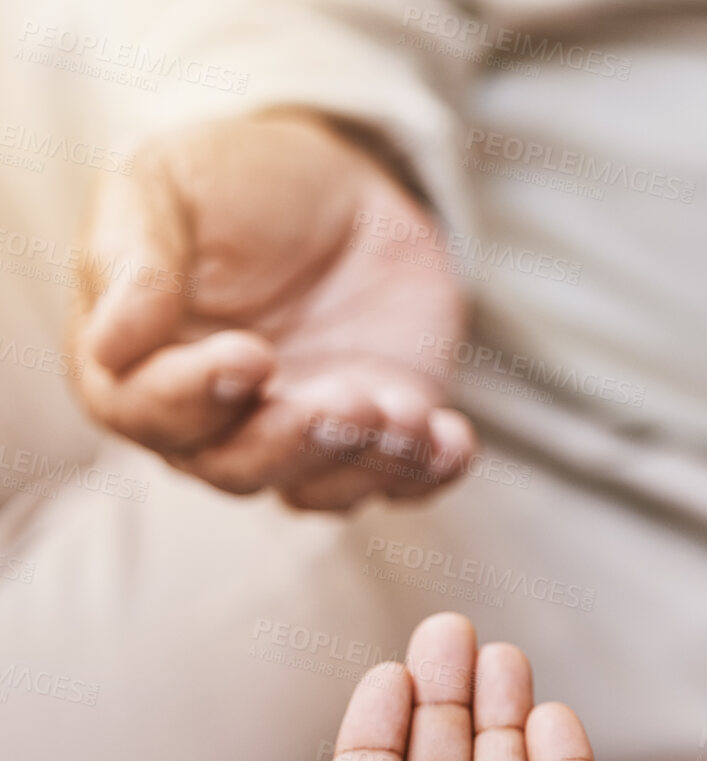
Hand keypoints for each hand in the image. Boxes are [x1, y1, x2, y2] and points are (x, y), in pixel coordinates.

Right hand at [73, 112, 475, 510]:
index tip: (249, 357)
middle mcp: (216, 420)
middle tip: (346, 401)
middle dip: (294, 443)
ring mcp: (301, 433)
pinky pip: (400, 481)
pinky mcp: (377, 435)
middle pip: (238, 468)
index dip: (193, 397)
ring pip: (320, 489)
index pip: (146, 412)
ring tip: (407, 415)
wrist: (342, 183)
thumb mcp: (165, 187)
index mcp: (140, 366)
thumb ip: (134, 260)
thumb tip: (112, 343)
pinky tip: (452, 440)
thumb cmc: (233, 184)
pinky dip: (427, 472)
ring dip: (366, 462)